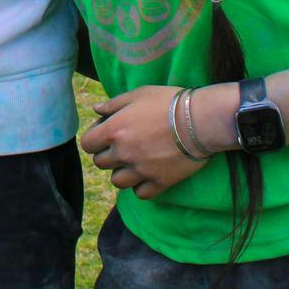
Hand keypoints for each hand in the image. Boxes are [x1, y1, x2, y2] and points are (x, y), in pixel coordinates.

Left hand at [79, 85, 208, 199]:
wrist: (200, 121)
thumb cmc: (168, 102)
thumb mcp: (138, 94)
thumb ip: (113, 104)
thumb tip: (96, 110)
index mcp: (114, 131)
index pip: (87, 144)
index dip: (94, 138)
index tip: (106, 132)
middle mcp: (124, 153)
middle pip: (100, 163)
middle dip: (108, 154)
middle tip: (122, 145)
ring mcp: (141, 170)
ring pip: (117, 181)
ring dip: (122, 172)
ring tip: (134, 161)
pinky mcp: (159, 182)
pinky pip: (140, 193)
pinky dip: (141, 186)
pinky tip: (148, 174)